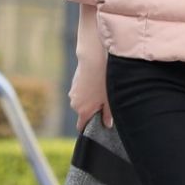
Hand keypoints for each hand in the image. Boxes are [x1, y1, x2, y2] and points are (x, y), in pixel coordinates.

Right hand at [69, 3, 112, 132]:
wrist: (94, 56)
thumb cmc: (104, 79)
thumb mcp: (110, 99)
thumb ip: (108, 114)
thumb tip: (108, 124)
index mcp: (83, 111)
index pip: (82, 127)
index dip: (90, 127)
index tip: (99, 124)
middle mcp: (75, 103)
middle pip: (83, 112)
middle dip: (93, 109)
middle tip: (106, 102)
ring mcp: (73, 91)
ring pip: (83, 100)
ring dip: (91, 97)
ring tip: (103, 87)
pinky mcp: (74, 81)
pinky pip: (82, 89)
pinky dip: (89, 88)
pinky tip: (98, 79)